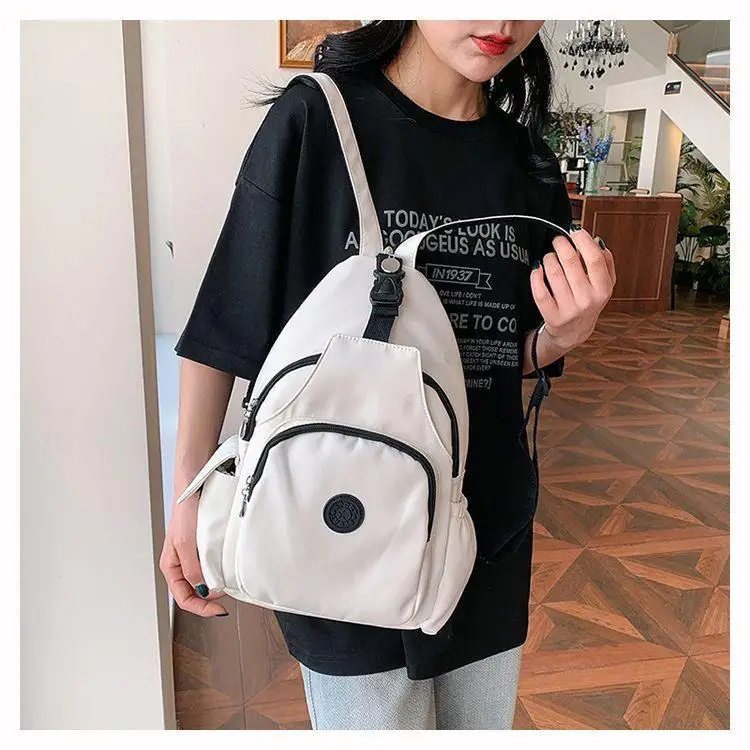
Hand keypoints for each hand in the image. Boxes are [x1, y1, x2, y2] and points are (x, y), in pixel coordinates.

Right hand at [159, 492, 227, 616]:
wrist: (195, 486)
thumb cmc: (186, 510)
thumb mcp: (186, 543)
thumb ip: (193, 568)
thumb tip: (203, 590)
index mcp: (171, 566)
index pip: (183, 597)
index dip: (201, 607)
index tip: (219, 609)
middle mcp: (181, 564)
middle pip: (193, 593)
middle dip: (209, 600)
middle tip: (226, 599)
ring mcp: (192, 556)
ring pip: (202, 581)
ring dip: (214, 588)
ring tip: (227, 588)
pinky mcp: (202, 547)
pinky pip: (210, 567)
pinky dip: (218, 573)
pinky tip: (226, 572)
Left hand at [530, 228, 615, 350]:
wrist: (573, 332)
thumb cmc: (587, 301)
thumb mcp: (603, 284)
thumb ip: (605, 262)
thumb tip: (596, 241)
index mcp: (603, 289)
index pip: (594, 259)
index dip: (583, 240)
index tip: (574, 230)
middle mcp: (587, 300)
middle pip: (571, 262)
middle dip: (561, 245)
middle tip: (558, 241)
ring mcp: (569, 310)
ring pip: (554, 273)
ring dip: (548, 258)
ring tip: (549, 257)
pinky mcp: (552, 317)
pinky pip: (540, 292)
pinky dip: (536, 276)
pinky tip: (537, 269)